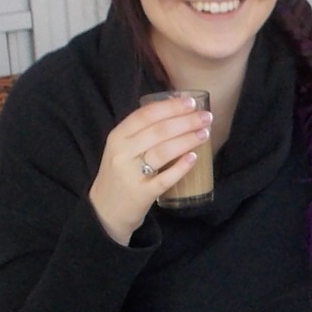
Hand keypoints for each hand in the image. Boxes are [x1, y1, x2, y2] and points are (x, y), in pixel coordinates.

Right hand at [89, 94, 212, 244]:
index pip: (145, 115)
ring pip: (163, 151)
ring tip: (204, 133)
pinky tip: (194, 158)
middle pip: (158, 131)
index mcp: (117, 136)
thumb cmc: (120, 173)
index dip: (170, 107)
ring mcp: (131, 174)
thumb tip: (175, 107)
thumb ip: (141, 131)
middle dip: (185, 121)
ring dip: (187, 140)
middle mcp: (122, 153)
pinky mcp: (142, 193)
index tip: (191, 102)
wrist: (105, 209)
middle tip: (206, 117)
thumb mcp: (122, 148)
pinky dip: (181, 167)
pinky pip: (165, 178)